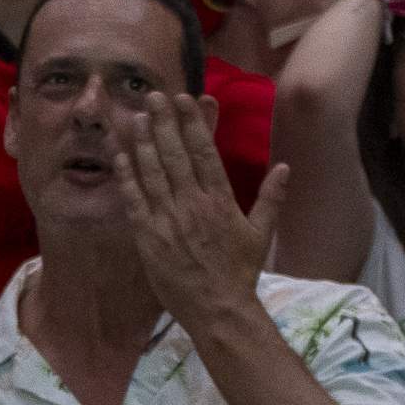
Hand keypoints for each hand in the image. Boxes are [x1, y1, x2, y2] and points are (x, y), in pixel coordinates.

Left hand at [113, 93, 282, 325]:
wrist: (217, 308)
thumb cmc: (239, 271)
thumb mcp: (262, 234)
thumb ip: (272, 198)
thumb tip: (286, 167)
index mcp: (220, 200)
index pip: (204, 152)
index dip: (193, 123)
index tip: (185, 99)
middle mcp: (193, 204)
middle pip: (174, 154)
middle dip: (164, 122)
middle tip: (153, 96)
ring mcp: (168, 218)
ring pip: (151, 171)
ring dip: (143, 141)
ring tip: (136, 116)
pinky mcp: (147, 235)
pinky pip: (133, 199)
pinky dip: (125, 175)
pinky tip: (119, 155)